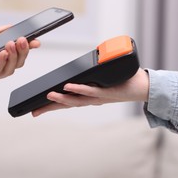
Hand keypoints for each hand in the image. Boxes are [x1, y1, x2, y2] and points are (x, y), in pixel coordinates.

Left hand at [0, 26, 39, 104]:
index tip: (36, 39)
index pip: (15, 51)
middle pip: (17, 61)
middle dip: (23, 50)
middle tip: (24, 40)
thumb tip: (9, 27)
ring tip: (13, 44)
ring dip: (14, 55)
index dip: (27, 46)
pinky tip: (3, 54)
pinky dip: (2, 62)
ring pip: (10, 68)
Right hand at [32, 68, 149, 116]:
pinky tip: (68, 86)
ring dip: (62, 98)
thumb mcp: (101, 78)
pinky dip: (78, 89)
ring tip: (47, 96)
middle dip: (50, 108)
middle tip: (35, 111)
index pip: (67, 101)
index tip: (37, 109)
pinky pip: (90, 90)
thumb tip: (79, 67)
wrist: (143, 87)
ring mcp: (98, 97)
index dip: (51, 106)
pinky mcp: (107, 92)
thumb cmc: (123, 82)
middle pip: (67, 104)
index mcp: (88, 96)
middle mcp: (92, 99)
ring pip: (76, 99)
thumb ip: (90, 75)